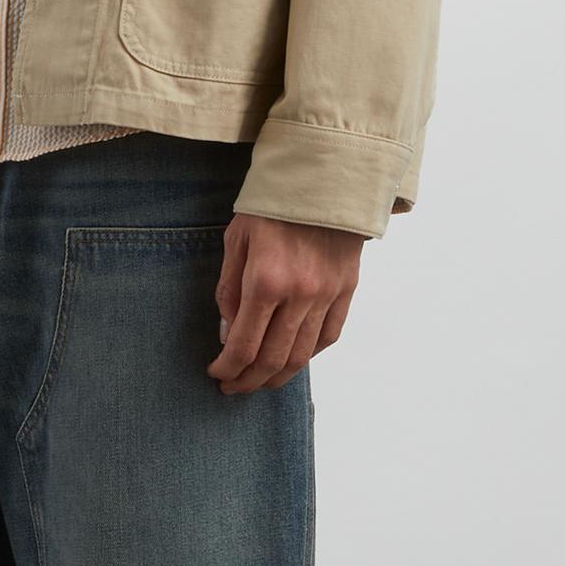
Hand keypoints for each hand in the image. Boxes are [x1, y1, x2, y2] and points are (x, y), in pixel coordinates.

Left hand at [208, 212, 361, 393]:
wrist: (324, 177)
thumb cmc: (272, 205)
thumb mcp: (236, 240)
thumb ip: (229, 291)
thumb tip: (229, 335)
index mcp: (266, 281)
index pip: (244, 346)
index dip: (228, 369)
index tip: (217, 374)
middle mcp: (300, 294)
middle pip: (273, 359)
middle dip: (249, 381)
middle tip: (234, 388)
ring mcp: (327, 295)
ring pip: (302, 355)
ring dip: (278, 376)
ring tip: (261, 382)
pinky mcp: (346, 290)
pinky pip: (329, 336)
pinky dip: (309, 354)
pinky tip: (293, 358)